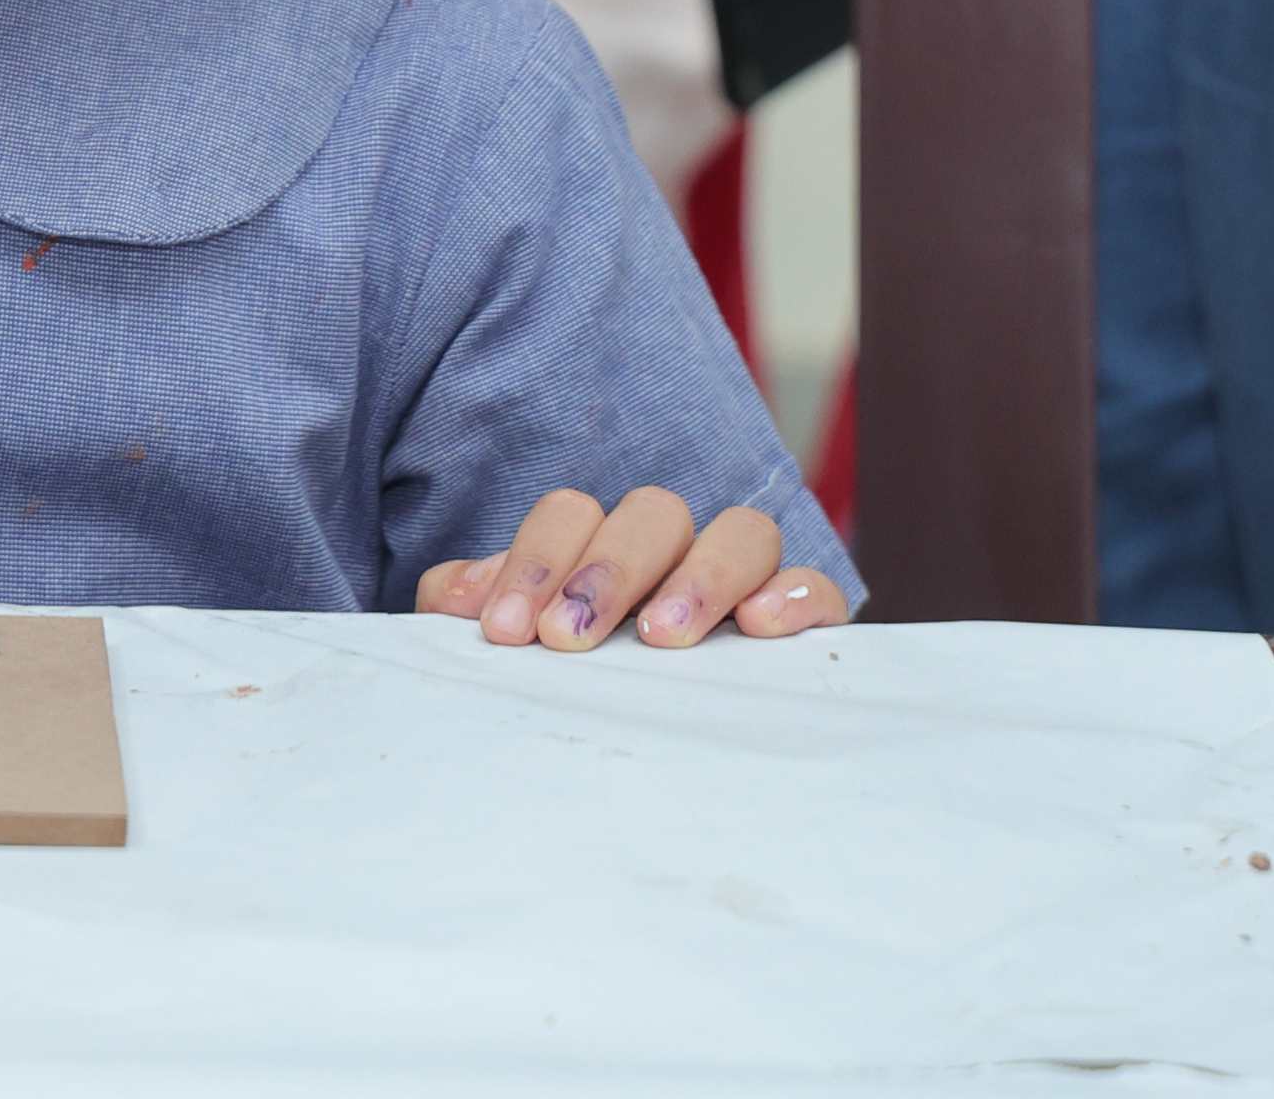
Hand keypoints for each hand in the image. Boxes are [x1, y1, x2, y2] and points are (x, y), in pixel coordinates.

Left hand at [417, 486, 852, 648]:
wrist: (643, 760)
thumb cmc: (569, 683)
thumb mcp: (521, 645)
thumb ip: (479, 609)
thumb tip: (456, 598)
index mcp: (600, 543)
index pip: (572, 515)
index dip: (536, 561)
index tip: (507, 630)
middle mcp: (675, 550)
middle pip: (655, 514)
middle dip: (607, 570)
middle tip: (567, 638)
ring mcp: (745, 580)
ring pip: (742, 534)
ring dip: (699, 576)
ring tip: (660, 637)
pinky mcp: (802, 621)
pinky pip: (817, 587)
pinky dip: (794, 594)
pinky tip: (759, 626)